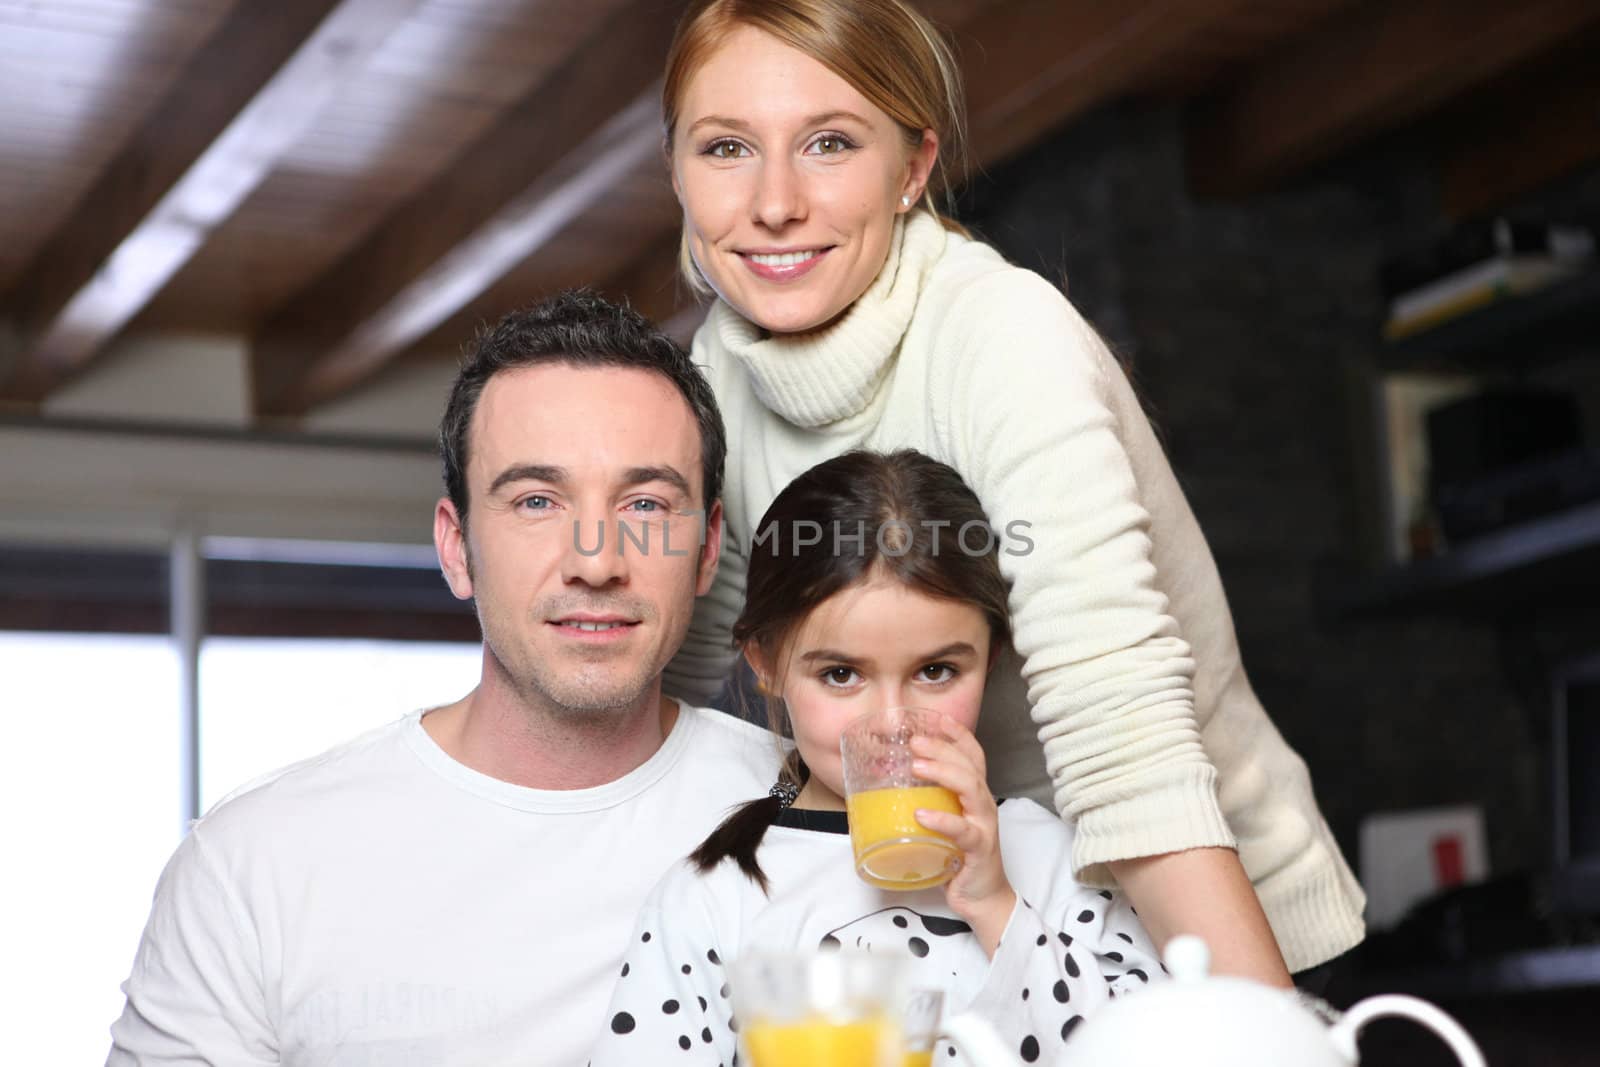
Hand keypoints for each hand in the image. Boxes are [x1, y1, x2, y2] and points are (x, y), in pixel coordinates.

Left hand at [910, 714, 1015, 955]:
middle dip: (943, 747)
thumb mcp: (942, 824)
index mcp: (974, 796)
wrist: (981, 898)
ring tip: (917, 765)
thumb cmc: (958, 858)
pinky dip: (943, 821)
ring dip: (944, 773)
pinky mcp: (979, 850)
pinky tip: (922, 815)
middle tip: (915, 740)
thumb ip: (926, 804)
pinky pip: (963, 832)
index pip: (972, 756)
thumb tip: (885, 788)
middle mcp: (982, 805)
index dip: (957, 734)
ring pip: (971, 789)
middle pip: (970, 766)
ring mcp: (984, 826)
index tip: (935, 718)